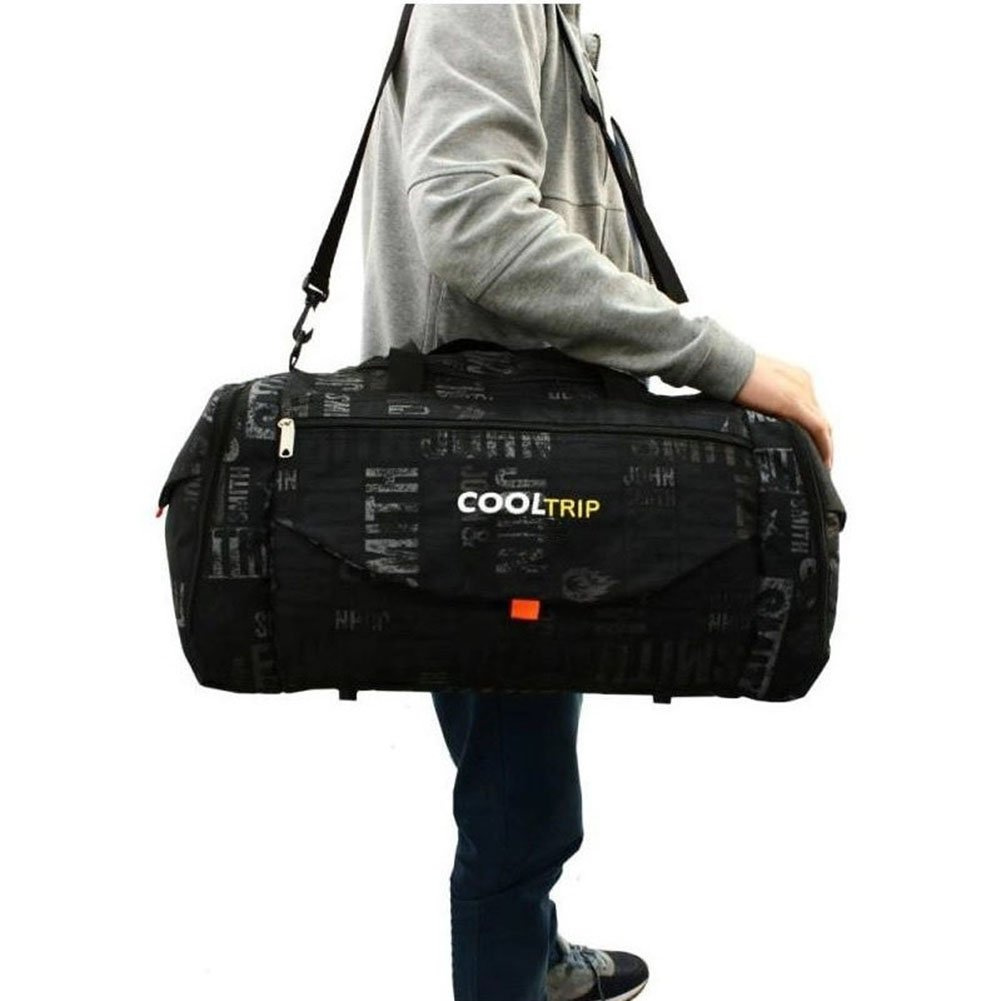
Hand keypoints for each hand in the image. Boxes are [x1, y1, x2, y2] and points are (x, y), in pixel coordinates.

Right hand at [733, 353, 833, 469]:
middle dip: (822, 439)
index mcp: (795, 378)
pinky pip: (818, 428)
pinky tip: (823, 460)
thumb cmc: (731, 374)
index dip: (813, 428)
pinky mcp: (795, 403)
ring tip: (822, 464)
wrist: (727, 364)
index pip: (810, 408)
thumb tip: (759, 418)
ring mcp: (802, 392)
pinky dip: (824, 446)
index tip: (810, 444)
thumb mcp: (754, 389)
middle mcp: (804, 384)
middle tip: (820, 459)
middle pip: (818, 417)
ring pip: (822, 425)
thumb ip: (764, 403)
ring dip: (825, 445)